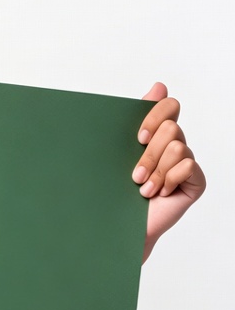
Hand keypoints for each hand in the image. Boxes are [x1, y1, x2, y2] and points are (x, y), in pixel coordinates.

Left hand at [133, 83, 205, 261]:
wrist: (117, 224)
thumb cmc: (113, 187)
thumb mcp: (116, 151)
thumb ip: (132, 119)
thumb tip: (159, 85)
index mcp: (154, 132)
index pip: (168, 105)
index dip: (154, 116)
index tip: (138, 138)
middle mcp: (173, 143)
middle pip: (171, 126)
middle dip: (148, 153)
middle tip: (134, 173)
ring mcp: (186, 162)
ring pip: (177, 145)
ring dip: (155, 170)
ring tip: (142, 187)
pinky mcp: (195, 180)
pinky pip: (188, 165)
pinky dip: (167, 180)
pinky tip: (158, 193)